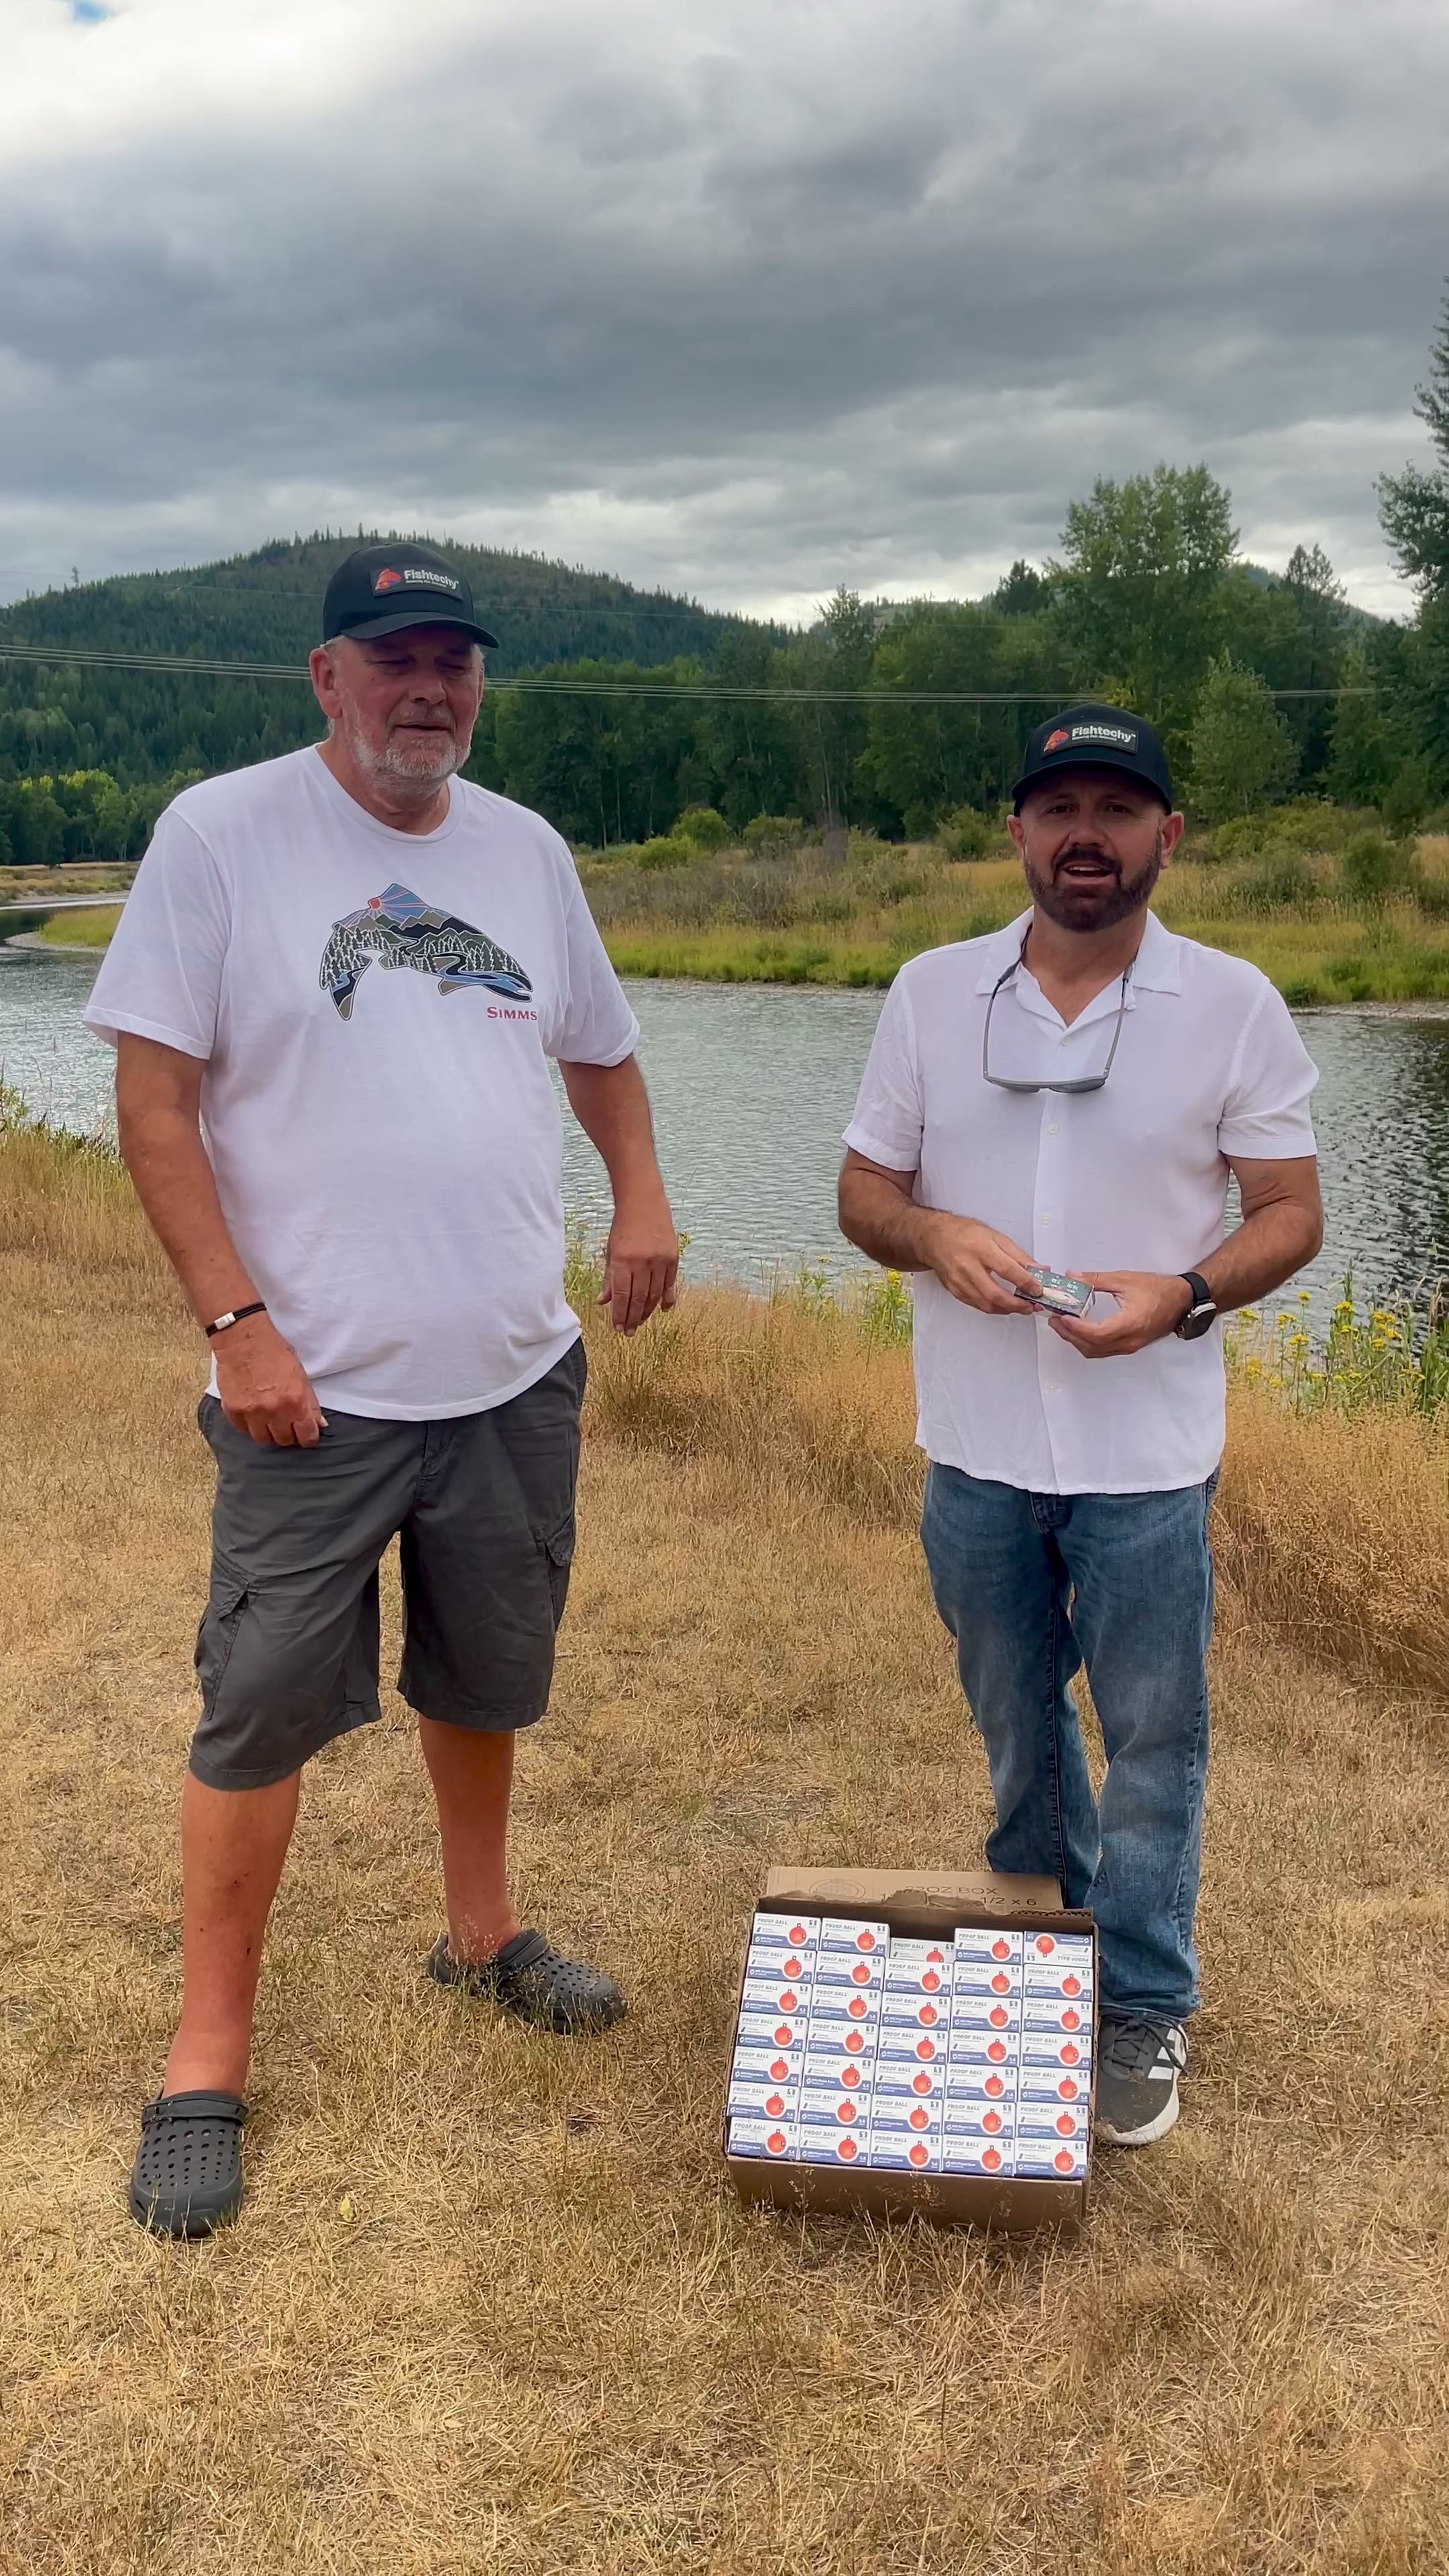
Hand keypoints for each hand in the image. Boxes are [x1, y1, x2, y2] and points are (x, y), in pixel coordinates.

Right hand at [214, 1312, 327, 1444]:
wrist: (242, 1339)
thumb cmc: (274, 1352)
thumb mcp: (301, 1374)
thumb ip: (310, 1402)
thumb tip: (319, 1424)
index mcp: (295, 1401)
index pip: (306, 1436)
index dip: (309, 1438)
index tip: (307, 1437)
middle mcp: (274, 1411)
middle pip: (284, 1440)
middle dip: (288, 1433)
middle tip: (287, 1423)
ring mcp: (251, 1413)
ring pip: (263, 1439)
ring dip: (268, 1432)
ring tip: (269, 1419)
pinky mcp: (233, 1411)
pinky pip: (243, 1430)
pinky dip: (249, 1425)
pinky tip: (253, 1413)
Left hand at [600, 1186, 679, 1333]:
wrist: (644, 1203)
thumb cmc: (623, 1227)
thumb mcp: (611, 1251)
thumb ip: (609, 1278)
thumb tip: (602, 1302)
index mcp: (623, 1261)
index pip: (621, 1296)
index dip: (619, 1314)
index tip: (617, 1327)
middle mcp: (642, 1263)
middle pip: (638, 1299)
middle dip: (632, 1318)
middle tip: (628, 1331)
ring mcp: (659, 1261)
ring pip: (655, 1295)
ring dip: (647, 1311)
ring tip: (639, 1322)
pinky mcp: (672, 1258)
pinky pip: (670, 1284)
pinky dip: (666, 1299)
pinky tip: (663, 1310)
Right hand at [924, 1215, 1043, 1315]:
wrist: (935, 1238)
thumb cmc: (966, 1234)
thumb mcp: (996, 1237)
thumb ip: (1019, 1255)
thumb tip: (1040, 1269)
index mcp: (981, 1248)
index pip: (1007, 1269)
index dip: (1025, 1282)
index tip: (1038, 1290)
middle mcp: (968, 1266)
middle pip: (994, 1293)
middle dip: (1016, 1304)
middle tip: (1031, 1306)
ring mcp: (959, 1281)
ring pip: (985, 1303)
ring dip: (1006, 1309)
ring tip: (1021, 1308)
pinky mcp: (954, 1290)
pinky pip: (976, 1304)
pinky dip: (992, 1307)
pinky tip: (1003, 1305)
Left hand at [1048, 1271, 1192, 1358]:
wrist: (1182, 1300)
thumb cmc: (1159, 1290)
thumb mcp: (1125, 1280)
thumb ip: (1096, 1280)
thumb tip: (1073, 1277)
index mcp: (1130, 1323)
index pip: (1096, 1333)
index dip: (1076, 1328)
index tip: (1062, 1317)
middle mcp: (1129, 1341)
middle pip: (1092, 1347)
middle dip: (1069, 1335)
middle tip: (1054, 1320)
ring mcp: (1130, 1347)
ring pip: (1096, 1352)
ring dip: (1077, 1341)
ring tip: (1063, 1325)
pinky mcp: (1130, 1346)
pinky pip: (1104, 1351)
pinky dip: (1088, 1343)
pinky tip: (1080, 1331)